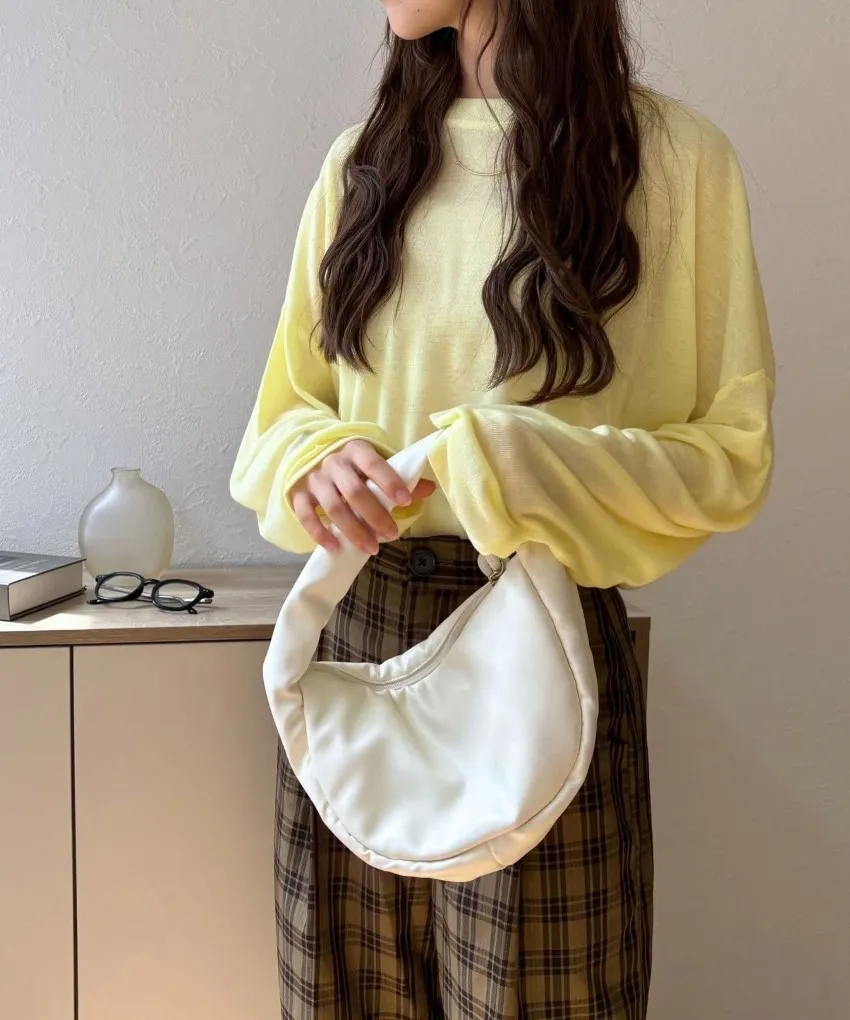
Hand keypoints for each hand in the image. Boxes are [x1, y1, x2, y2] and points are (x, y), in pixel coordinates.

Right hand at [290, 440, 435, 554]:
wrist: (312, 453)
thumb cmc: (353, 464)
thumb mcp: (375, 463)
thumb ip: (400, 476)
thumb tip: (429, 489)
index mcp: (356, 450)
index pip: (374, 464)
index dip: (390, 482)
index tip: (405, 501)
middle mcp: (333, 462)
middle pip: (354, 491)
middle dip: (375, 515)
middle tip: (392, 533)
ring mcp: (314, 478)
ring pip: (333, 507)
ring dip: (353, 531)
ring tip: (372, 548)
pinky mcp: (298, 494)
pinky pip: (306, 516)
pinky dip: (320, 534)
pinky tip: (335, 548)